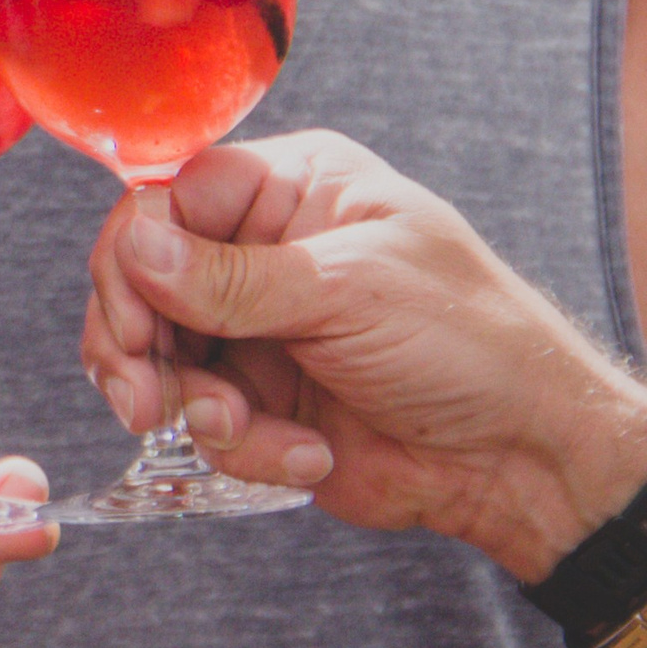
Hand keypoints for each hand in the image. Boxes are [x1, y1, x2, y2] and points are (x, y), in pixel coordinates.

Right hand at [82, 130, 646, 580]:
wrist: (518, 459)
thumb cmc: (470, 343)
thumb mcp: (351, 292)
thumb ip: (234, 278)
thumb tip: (137, 248)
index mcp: (291, 188)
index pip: (166, 200)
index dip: (133, 260)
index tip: (130, 326)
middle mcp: (259, 250)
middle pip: (139, 282)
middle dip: (138, 349)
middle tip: (146, 402)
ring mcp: (250, 325)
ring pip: (153, 357)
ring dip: (194, 406)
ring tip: (245, 430)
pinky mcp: (251, 396)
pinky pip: (195, 420)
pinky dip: (240, 447)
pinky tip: (304, 452)